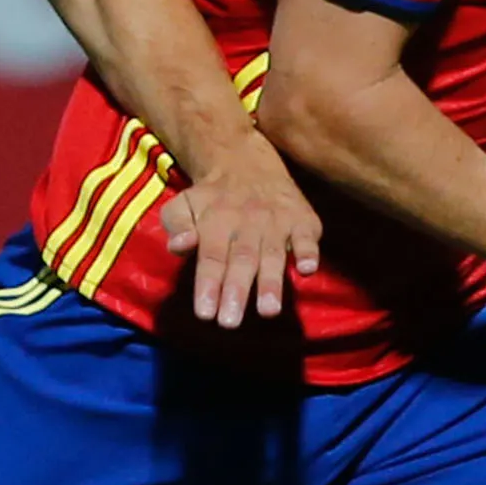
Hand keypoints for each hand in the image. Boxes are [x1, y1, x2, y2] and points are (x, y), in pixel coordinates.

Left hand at [156, 138, 322, 328]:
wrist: (248, 162)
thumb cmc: (212, 198)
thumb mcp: (184, 204)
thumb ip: (177, 225)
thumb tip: (179, 245)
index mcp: (216, 221)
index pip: (211, 257)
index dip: (208, 285)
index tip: (205, 314)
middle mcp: (247, 222)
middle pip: (241, 259)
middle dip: (236, 290)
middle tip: (230, 322)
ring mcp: (277, 222)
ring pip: (273, 254)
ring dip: (271, 282)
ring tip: (268, 311)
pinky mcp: (303, 220)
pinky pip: (307, 237)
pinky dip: (308, 252)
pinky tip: (307, 270)